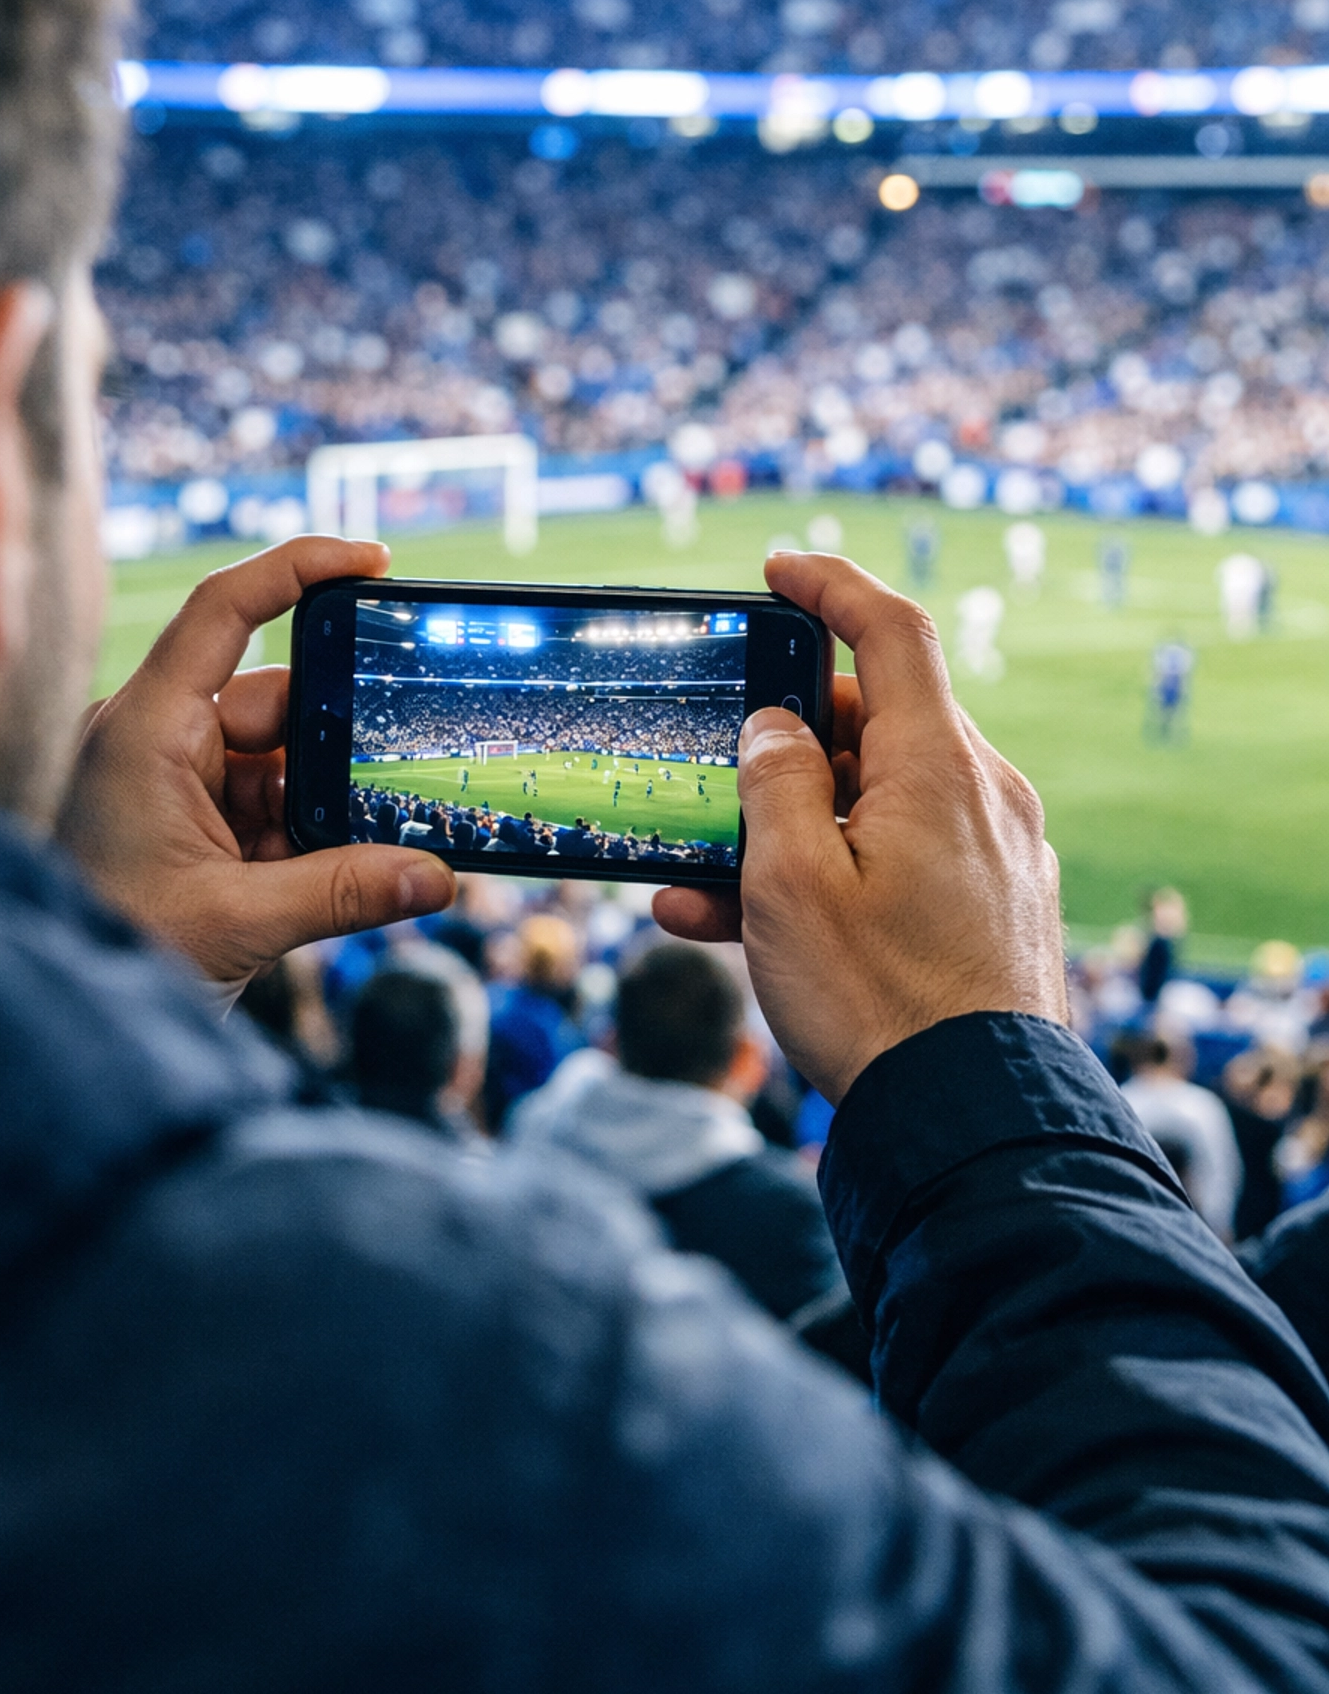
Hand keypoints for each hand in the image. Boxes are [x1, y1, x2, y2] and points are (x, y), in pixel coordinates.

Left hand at [57, 537, 453, 989]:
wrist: (65, 1034)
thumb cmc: (116, 954)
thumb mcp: (237, 921)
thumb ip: (344, 891)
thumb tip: (439, 877)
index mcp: (147, 728)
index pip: (225, 610)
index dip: (299, 568)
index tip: (375, 560)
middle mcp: (159, 739)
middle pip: (279, 699)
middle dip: (347, 740)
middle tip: (414, 764)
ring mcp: (176, 783)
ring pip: (287, 760)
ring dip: (334, 800)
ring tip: (388, 839)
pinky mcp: (195, 828)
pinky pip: (275, 805)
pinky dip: (316, 833)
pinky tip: (357, 867)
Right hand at [654, 551, 1066, 1101]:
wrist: (972, 1123)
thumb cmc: (878, 1003)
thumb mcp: (789, 883)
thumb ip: (773, 783)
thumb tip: (775, 729)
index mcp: (939, 768)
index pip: (891, 631)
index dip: (830, 586)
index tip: (777, 571)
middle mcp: (982, 796)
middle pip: (874, 722)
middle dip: (783, 738)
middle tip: (713, 764)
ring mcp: (994, 855)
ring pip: (875, 801)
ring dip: (788, 824)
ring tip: (698, 880)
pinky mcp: (990, 909)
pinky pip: (898, 860)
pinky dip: (827, 871)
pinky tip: (739, 925)